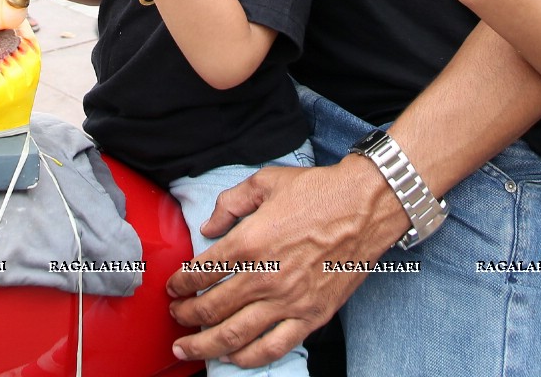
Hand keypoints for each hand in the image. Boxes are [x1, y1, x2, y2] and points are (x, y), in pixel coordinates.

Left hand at [165, 156, 402, 367]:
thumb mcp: (265, 182)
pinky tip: (232, 357)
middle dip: (186, 315)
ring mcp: (288, 301)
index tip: (174, 287)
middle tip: (176, 315)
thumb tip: (208, 226)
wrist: (365, 206)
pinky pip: (273, 347)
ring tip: (188, 347)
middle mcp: (264, 277)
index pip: (201, 272)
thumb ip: (230, 203)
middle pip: (212, 308)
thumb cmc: (319, 191)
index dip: (181, 283)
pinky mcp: (311, 315)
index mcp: (249, 243)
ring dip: (205, 344)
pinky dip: (248, 358)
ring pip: (235, 335)